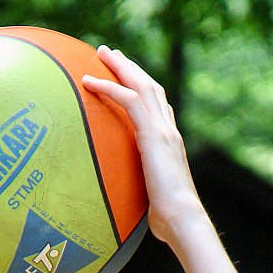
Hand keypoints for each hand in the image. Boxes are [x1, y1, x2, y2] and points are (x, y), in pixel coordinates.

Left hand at [82, 47, 203, 246]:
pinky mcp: (153, 135)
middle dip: (129, 67)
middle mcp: (169, 130)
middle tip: (109, 53)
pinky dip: (109, 87)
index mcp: (170, 142)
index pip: (157, 105)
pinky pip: (129, 101)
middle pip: (149, 86)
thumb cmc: (169, 219)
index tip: (125, 77)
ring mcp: (163, 130)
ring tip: (101, 53)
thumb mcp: (154, 199)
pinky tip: (90, 81)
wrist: (183, 218)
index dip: (141, 87)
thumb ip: (144, 190)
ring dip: (119, 66)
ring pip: (140, 85)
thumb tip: (126, 204)